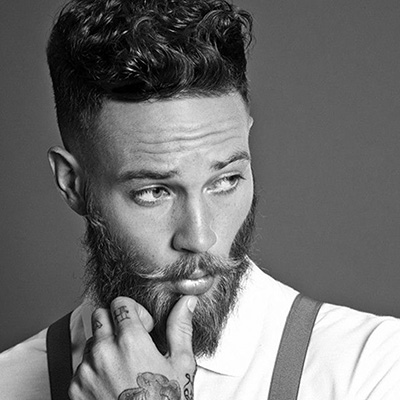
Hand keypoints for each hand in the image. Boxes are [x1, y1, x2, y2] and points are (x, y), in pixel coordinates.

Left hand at [69, 295, 197, 399]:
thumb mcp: (180, 364)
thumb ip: (180, 327)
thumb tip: (186, 302)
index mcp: (130, 341)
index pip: (120, 303)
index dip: (134, 311)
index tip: (142, 326)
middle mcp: (104, 352)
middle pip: (100, 315)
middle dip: (115, 322)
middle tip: (130, 340)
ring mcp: (87, 371)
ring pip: (91, 341)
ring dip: (104, 346)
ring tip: (123, 366)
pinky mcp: (76, 389)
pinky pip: (81, 366)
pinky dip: (94, 369)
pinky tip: (113, 383)